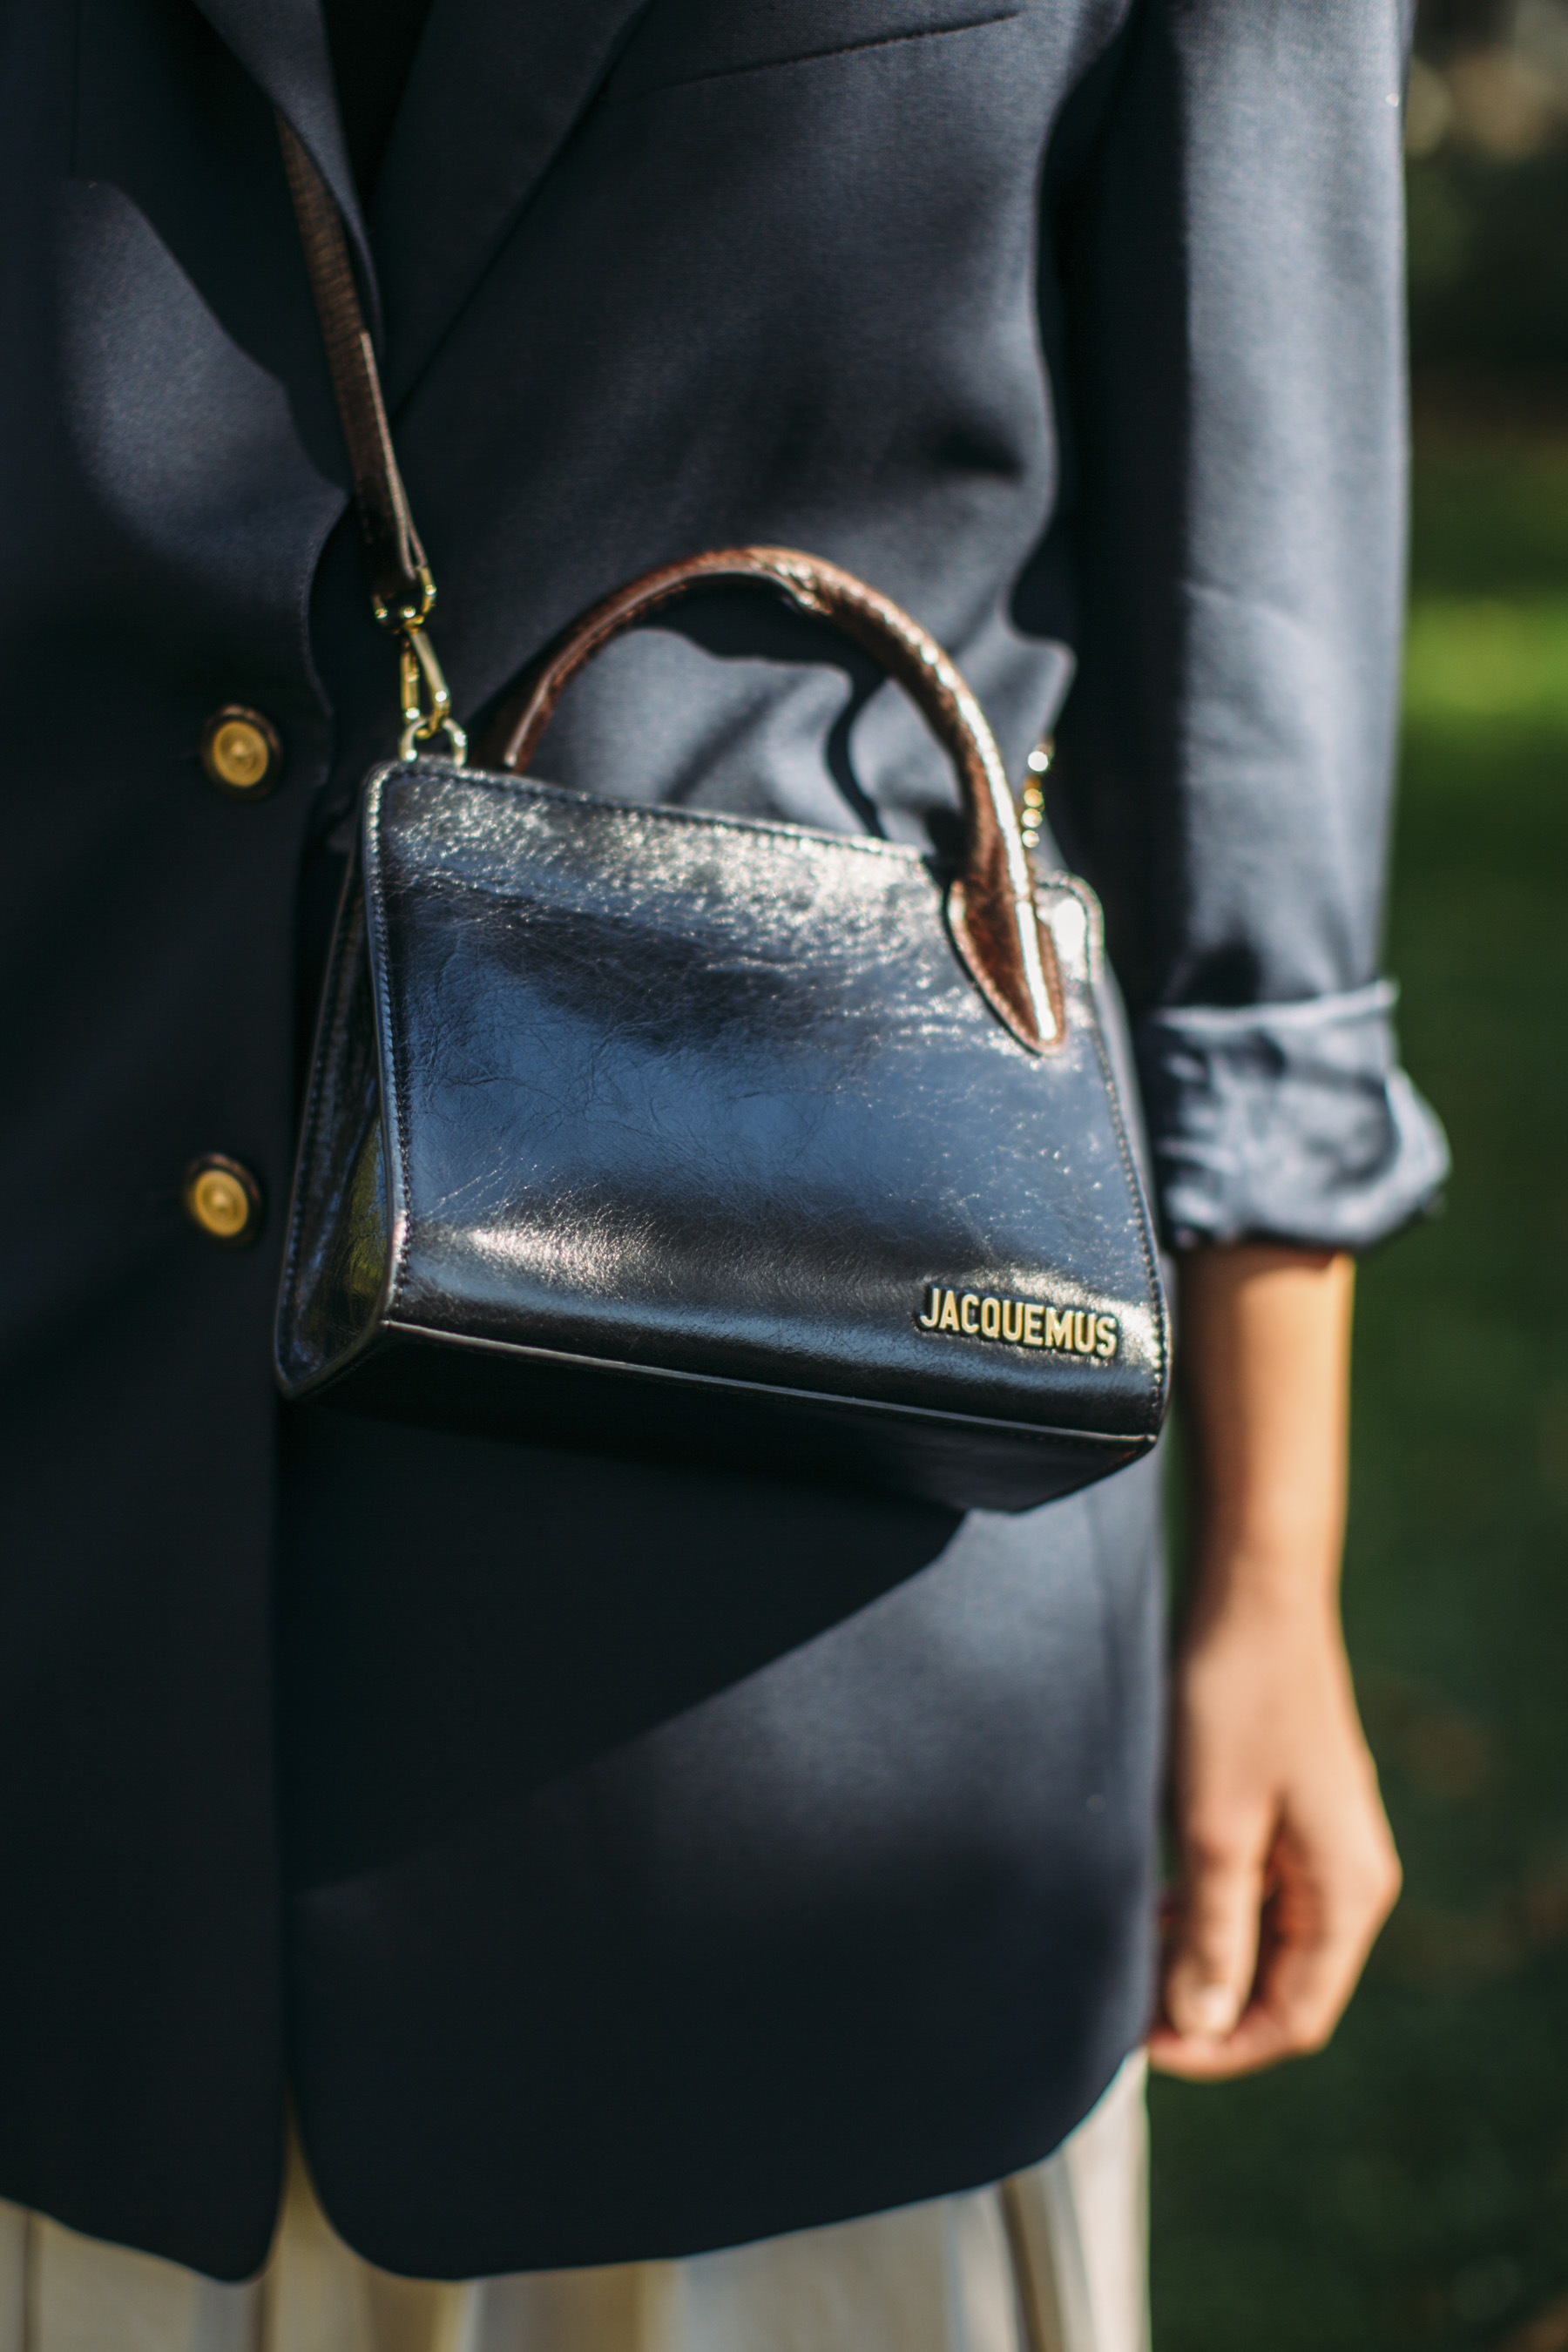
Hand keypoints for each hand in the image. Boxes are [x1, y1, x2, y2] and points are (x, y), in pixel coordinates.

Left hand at [1148, 1589, 1400, 2077]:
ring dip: (1200, 1955)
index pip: (1293, 2016)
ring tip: (1128, 1954)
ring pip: (1262, 1936)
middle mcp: (1347, 1876)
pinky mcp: (1290, 1810)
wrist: (1251, 1592)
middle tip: (1122, 1999)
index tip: (1141, 2040)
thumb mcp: (1213, 1829)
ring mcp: (1320, 1841)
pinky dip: (1205, 1908)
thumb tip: (1203, 2026)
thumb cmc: (1235, 1702)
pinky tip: (1154, 1902)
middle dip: (1205, 2002)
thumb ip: (1212, 1934)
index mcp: (1346, 1893)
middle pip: (1281, 1982)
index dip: (1217, 2044)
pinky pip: (1254, 1889)